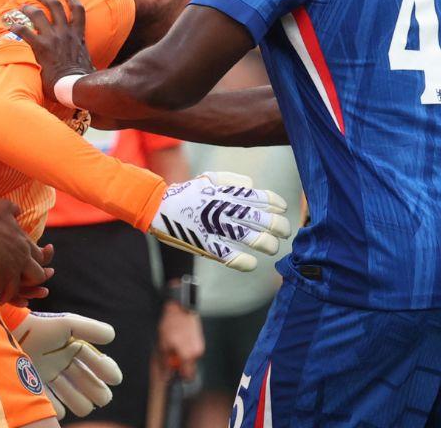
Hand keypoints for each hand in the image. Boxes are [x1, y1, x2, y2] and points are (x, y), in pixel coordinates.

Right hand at [0, 200, 53, 306]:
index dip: (41, 260)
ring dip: (21, 292)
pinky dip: (4, 298)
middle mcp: (22, 260)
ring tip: (17, 294)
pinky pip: (5, 295)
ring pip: (23, 288)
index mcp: (24, 243)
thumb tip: (18, 209)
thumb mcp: (3, 206)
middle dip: (36, 278)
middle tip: (33, 281)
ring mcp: (12, 272)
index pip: (40, 256)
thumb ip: (13, 208)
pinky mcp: (0, 282)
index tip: (40, 261)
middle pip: (38, 275)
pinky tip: (0, 299)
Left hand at [9, 0, 94, 102]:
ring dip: (29, 9)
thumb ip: (82, 56)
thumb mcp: (88, 62)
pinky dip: (16, 27)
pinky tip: (11, 25)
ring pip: (38, 14)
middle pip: (56, 6)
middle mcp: (65, 33)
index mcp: (78, 35)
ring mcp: (53, 38)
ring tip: (22, 7)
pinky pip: (25, 31)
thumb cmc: (81, 79)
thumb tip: (87, 65)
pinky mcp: (40, 47)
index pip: (78, 10)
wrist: (74, 86)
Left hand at [14, 312, 122, 418]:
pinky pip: (58, 411)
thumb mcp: (66, 324)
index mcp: (77, 352)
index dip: (109, 373)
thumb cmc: (39, 328)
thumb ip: (89, 329)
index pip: (103, 369)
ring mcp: (54, 381)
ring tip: (64, 385)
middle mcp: (68, 369)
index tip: (112, 377)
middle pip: (97, 393)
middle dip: (98, 391)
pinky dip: (57, 407)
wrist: (11, 337)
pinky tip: (49, 392)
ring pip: (81, 405)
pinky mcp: (40, 392)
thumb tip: (112, 336)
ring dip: (79, 400)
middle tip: (93, 389)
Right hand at [151, 171, 291, 270]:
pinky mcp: (206, 245)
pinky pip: (232, 257)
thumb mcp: (208, 179)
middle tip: (284, 232)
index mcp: (228, 193)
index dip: (277, 204)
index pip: (263, 198)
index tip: (283, 209)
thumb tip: (253, 185)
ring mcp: (217, 228)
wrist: (156, 206)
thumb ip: (232, 180)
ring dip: (268, 245)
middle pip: (264, 220)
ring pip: (253, 239)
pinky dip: (245, 262)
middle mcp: (226, 209)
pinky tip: (251, 263)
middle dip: (280, 227)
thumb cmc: (186, 193)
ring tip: (272, 248)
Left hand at [158, 301, 203, 380]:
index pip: (188, 376)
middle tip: (171, 356)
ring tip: (174, 344)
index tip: (173, 372)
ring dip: (182, 355)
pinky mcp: (200, 340)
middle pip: (189, 367)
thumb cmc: (172, 323)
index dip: (179, 376)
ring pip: (190, 358)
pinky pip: (192, 350)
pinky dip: (186, 348)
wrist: (180, 308)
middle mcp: (196, 352)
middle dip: (180, 364)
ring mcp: (200, 346)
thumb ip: (165, 361)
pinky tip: (179, 340)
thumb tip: (166, 373)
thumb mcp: (163, 344)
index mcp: (188, 355)